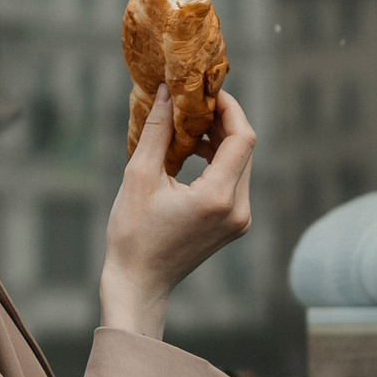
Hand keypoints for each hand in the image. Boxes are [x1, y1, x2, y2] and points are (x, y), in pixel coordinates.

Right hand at [99, 85, 253, 339]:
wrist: (139, 283)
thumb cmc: (132, 234)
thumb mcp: (139, 176)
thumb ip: (158, 130)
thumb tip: (168, 92)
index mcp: (217, 197)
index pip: (242, 138)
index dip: (229, 108)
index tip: (206, 93)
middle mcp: (238, 209)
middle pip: (245, 149)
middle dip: (222, 122)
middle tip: (194, 104)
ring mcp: (240, 220)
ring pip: (241, 164)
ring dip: (220, 141)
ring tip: (188, 129)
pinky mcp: (235, 225)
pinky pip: (235, 181)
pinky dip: (218, 162)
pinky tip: (192, 153)